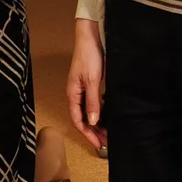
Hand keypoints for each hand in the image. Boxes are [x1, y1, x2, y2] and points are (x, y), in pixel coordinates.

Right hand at [66, 18, 106, 150]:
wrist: (90, 38)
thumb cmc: (89, 57)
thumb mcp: (92, 81)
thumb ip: (92, 102)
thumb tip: (93, 121)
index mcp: (72, 94)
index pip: (78, 120)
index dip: (87, 134)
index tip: (98, 144)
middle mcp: (76, 93)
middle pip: (82, 118)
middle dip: (93, 131)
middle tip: (106, 141)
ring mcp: (82, 89)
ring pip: (88, 111)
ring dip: (97, 122)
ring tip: (108, 131)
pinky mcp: (90, 84)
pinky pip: (92, 103)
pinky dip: (99, 111)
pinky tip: (108, 115)